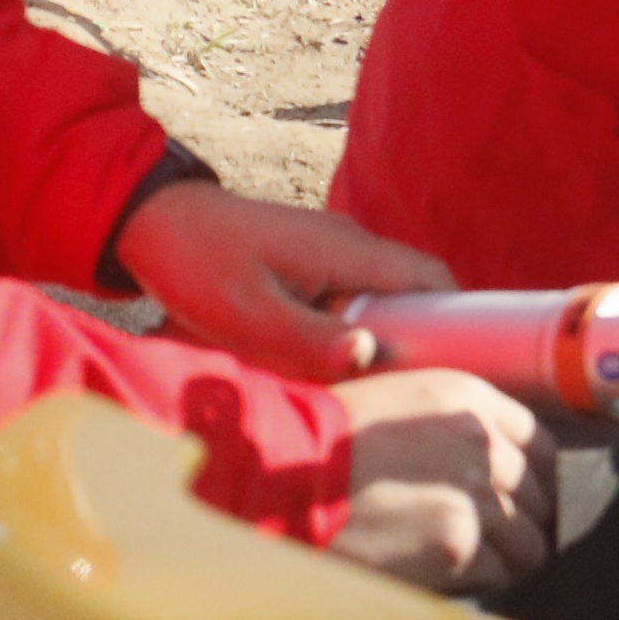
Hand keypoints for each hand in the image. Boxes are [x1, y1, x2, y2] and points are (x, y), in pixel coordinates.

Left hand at [111, 182, 452, 381]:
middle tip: (417, 397)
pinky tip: (333, 372)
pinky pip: (352, 301)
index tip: (467, 369)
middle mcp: (349, 245)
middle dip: (424, 342)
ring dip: (386, 342)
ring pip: (383, 301)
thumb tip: (366, 359)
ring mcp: (330, 252)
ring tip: (377, 393)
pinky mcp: (310, 264)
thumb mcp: (246, 312)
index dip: (460, 319)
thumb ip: (305, 338)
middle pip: (414, 293)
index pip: (430, 277)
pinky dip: (356, 334)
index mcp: (346, 249)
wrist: (151, 222)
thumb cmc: (195, 263)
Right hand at [326, 369, 553, 593]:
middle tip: (492, 539)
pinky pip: (498, 573)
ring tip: (469, 562)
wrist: (284, 477)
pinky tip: (447, 573)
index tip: (521, 498)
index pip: (540, 445)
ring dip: (505, 557)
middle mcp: (482, 443)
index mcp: (469, 401)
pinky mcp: (457, 544)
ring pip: (529, 543)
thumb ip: (450, 426)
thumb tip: (484, 464)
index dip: (533, 479)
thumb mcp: (399, 402)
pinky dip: (479, 580)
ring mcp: (475, 495)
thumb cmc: (324, 443)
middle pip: (540, 496)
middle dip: (520, 522)